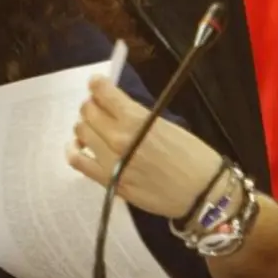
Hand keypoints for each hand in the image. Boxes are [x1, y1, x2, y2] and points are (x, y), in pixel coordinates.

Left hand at [65, 75, 204, 218]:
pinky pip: (78, 162)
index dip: (97, 85)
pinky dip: (74, 150)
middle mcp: (118, 137)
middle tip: (99, 107)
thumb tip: (115, 106)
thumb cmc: (193, 155)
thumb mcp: (166, 124)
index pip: (103, 93)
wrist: (203, 193)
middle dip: (92, 105)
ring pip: (81, 132)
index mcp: (136, 118)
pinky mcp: (109, 182)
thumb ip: (137, 114)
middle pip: (88, 111)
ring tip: (93, 128)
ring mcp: (111, 161)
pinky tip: (79, 146)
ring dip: (85, 125)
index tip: (97, 83)